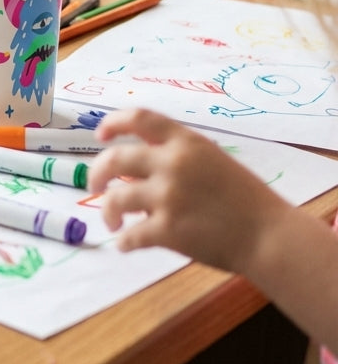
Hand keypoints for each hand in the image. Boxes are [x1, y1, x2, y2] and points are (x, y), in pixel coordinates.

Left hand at [87, 107, 291, 274]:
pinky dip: (124, 242)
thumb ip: (177, 157)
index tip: (101, 136)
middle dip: (96, 174)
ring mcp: (168, 197)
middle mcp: (172, 164)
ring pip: (115, 198)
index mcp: (186, 143)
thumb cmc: (245, 199)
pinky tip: (126, 244)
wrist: (270, 236)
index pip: (139, 118)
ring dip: (107, 212)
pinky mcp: (168, 231)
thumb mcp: (212, 161)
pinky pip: (131, 235)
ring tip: (112, 222)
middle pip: (114, 159)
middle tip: (93, 186)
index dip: (113, 123)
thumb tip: (137, 168)